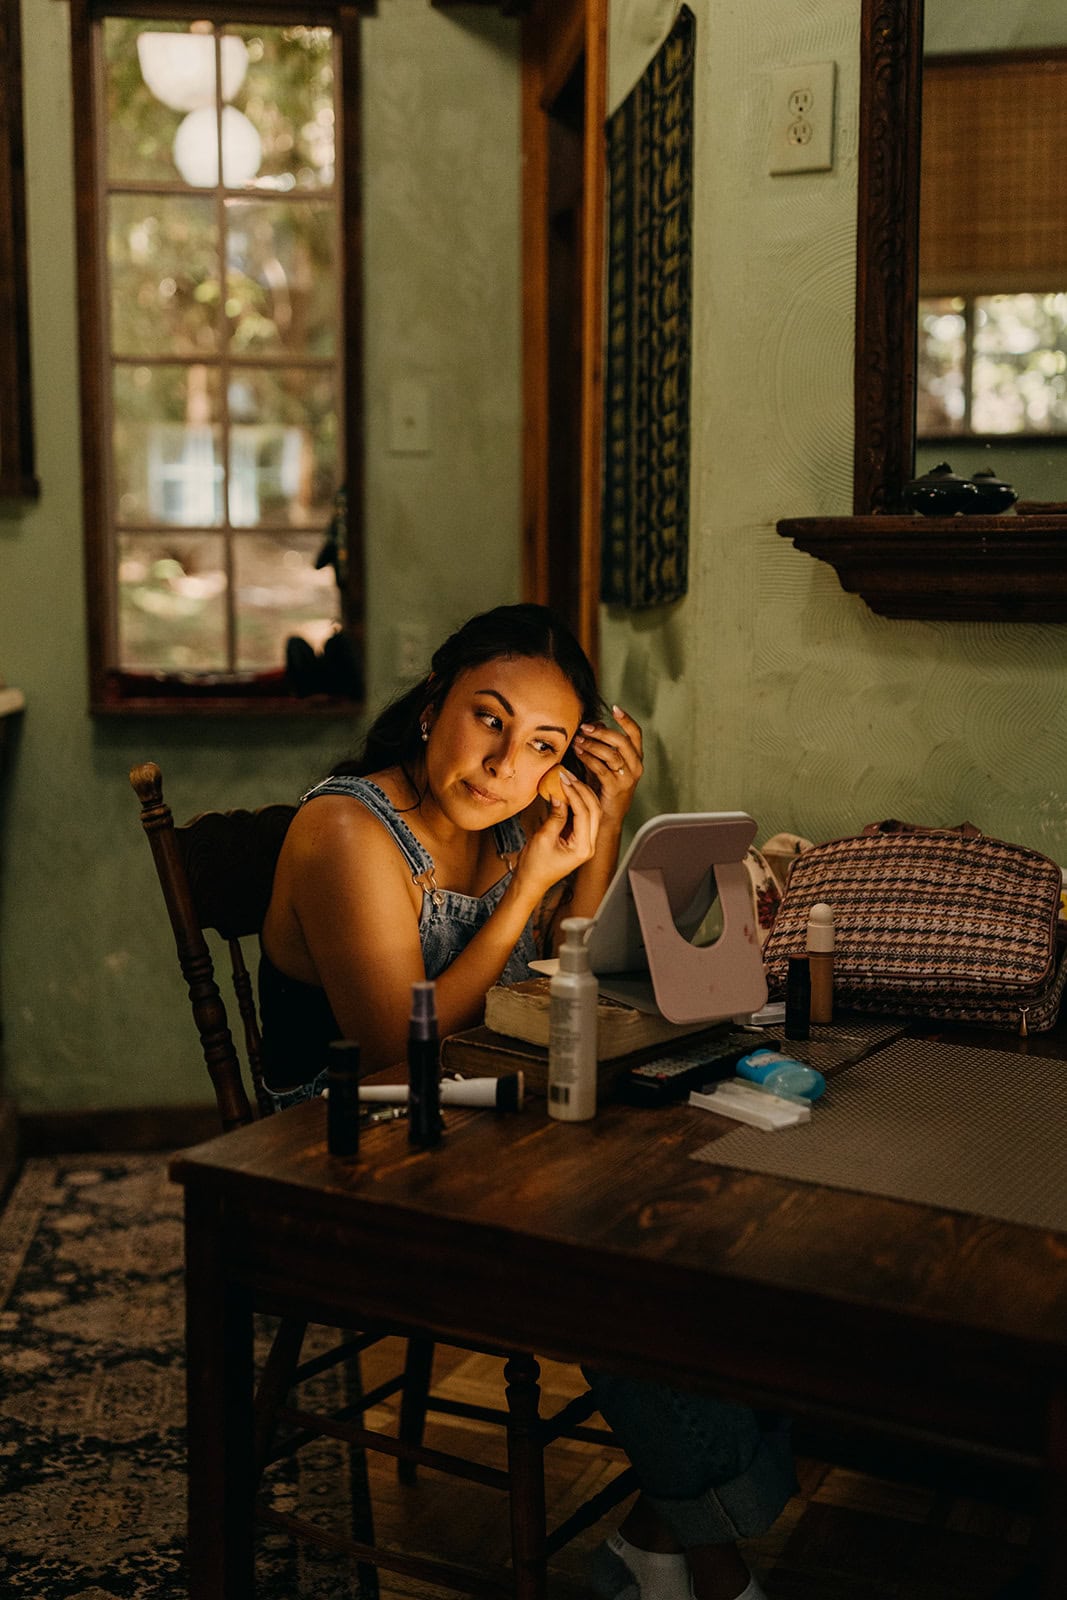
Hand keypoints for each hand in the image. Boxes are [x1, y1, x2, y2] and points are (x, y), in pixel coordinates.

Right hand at [515, 768, 600, 898]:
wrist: (531, 882)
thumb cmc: (535, 867)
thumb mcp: (543, 839)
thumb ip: (555, 817)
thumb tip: (560, 796)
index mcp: (583, 848)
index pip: (585, 813)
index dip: (575, 794)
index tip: (563, 780)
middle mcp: (589, 845)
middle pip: (594, 810)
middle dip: (582, 790)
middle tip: (567, 776)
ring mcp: (586, 842)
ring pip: (592, 811)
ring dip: (581, 794)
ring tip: (568, 780)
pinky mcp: (580, 838)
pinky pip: (583, 816)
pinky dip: (576, 802)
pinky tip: (567, 792)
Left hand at [573, 705, 642, 829]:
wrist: (605, 816)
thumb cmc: (602, 787)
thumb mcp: (603, 762)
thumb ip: (602, 744)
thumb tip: (595, 723)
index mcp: (636, 758)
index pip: (636, 734)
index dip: (627, 720)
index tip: (615, 708)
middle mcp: (636, 766)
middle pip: (622, 741)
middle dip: (601, 732)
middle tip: (585, 727)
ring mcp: (627, 778)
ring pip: (611, 754)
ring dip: (592, 745)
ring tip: (577, 740)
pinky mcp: (616, 788)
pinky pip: (601, 768)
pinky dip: (588, 758)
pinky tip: (578, 753)